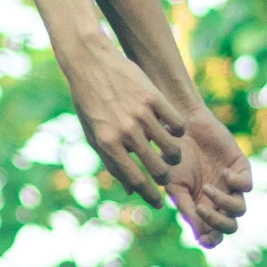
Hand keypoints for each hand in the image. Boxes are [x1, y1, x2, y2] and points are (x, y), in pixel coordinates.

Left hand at [63, 37, 185, 204]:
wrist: (90, 62)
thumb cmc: (89, 101)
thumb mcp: (93, 133)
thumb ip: (111, 162)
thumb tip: (129, 190)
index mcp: (108, 144)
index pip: (135, 180)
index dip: (149, 196)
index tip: (158, 203)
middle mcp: (125, 131)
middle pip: (157, 169)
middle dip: (165, 179)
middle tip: (167, 178)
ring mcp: (141, 114)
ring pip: (171, 148)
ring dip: (174, 156)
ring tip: (172, 155)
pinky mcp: (153, 98)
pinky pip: (176, 124)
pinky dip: (178, 131)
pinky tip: (173, 130)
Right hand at [163, 106, 252, 247]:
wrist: (179, 126)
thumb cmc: (171, 157)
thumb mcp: (173, 185)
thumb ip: (186, 209)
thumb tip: (199, 236)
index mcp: (202, 208)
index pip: (214, 234)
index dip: (211, 240)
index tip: (203, 238)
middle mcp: (219, 200)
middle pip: (230, 226)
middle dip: (219, 224)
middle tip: (203, 210)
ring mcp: (230, 184)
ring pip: (240, 209)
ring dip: (223, 202)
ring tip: (207, 187)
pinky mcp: (240, 167)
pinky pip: (247, 185)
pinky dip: (236, 182)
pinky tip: (223, 172)